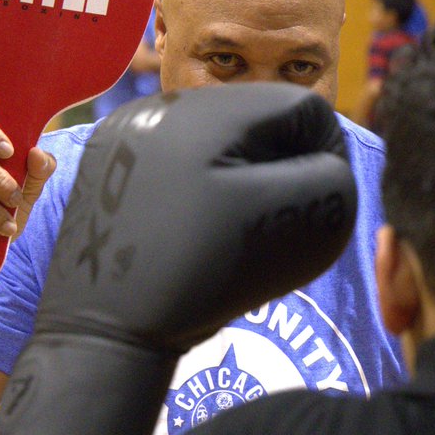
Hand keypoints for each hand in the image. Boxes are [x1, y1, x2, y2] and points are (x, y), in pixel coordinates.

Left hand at [0, 83, 356, 434]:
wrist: (102, 330)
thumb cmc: (203, 277)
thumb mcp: (294, 228)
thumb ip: (332, 182)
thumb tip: (326, 162)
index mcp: (208, 109)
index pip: (302, 108)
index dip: (327, 154)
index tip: (317, 204)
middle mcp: (161, 105)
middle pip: (257, 119)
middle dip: (280, 166)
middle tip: (271, 223)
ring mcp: (128, 133)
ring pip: (219, 141)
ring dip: (241, 177)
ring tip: (229, 230)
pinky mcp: (107, 166)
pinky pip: (178, 159)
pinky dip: (199, 189)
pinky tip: (189, 230)